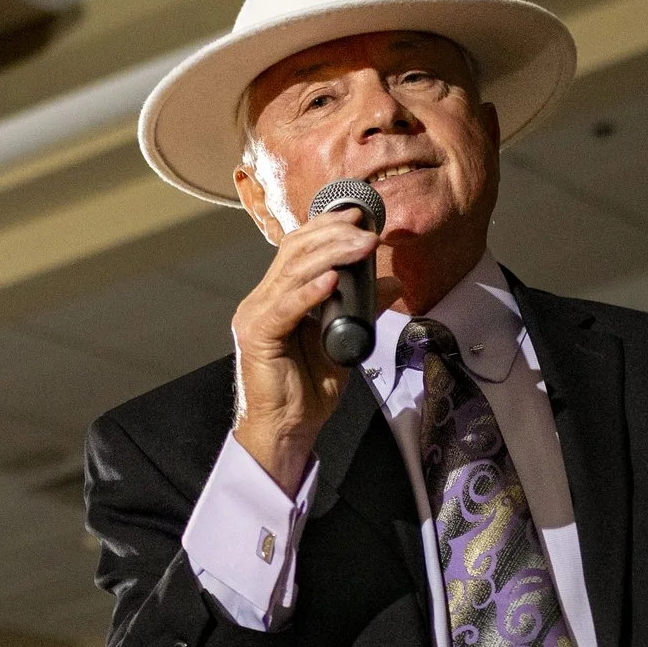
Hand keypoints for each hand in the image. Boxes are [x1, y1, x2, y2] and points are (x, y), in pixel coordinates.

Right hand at [230, 208, 378, 494]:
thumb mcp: (343, 339)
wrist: (287, 430)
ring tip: (362, 247)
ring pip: (292, 272)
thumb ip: (362, 309)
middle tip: (367, 230)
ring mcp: (255, 315)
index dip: (328, 227)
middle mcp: (262, 299)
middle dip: (334, 234)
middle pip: (294, 251)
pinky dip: (310, 292)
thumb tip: (392, 284)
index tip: (361, 216)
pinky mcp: (257, 336)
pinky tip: (333, 281)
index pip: (298, 248)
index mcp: (278, 296)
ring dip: (331, 255)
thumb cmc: (308, 391)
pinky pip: (285, 307)